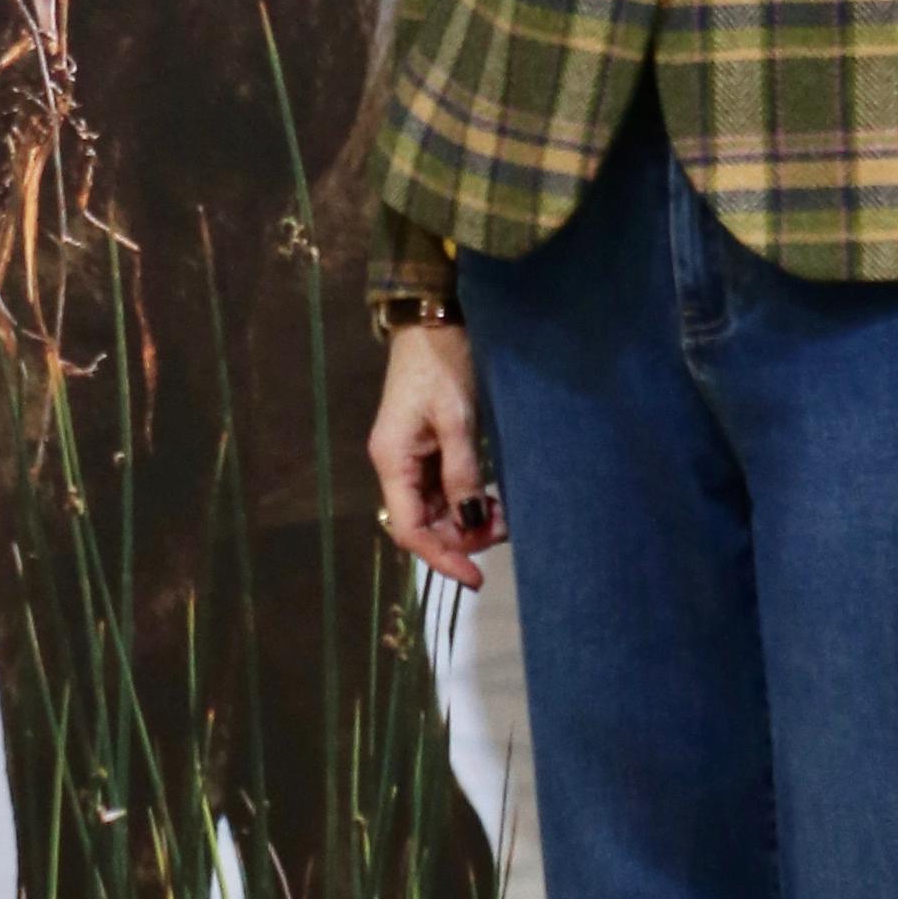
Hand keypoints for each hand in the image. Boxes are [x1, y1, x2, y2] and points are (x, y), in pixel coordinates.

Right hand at [366, 319, 500, 589]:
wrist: (433, 322)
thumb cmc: (442, 365)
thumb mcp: (457, 420)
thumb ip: (463, 474)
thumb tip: (471, 523)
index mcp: (392, 461)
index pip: (410, 530)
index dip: (442, 558)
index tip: (476, 577)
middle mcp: (396, 466)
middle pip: (424, 524)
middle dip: (462, 537)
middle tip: (505, 529)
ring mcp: (410, 459)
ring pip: (436, 511)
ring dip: (468, 520)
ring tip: (505, 514)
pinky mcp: (425, 449)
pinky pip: (443, 491)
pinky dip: (468, 501)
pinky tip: (493, 498)